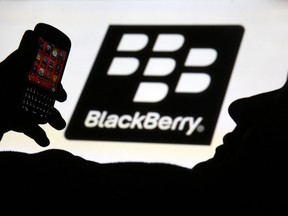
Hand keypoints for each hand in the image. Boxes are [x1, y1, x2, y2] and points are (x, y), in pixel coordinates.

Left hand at [0, 29, 66, 146]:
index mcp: (27, 78)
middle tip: (61, 103)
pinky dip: (40, 136)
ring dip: (54, 120)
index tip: (62, 95)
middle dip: (56, 102)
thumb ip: (22, 55)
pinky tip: (44, 141)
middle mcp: (28, 93)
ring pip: (45, 114)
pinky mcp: (21, 122)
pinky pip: (33, 130)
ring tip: (59, 126)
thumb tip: (32, 33)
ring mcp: (25, 108)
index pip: (47, 79)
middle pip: (48, 97)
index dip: (56, 86)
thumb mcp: (9, 72)